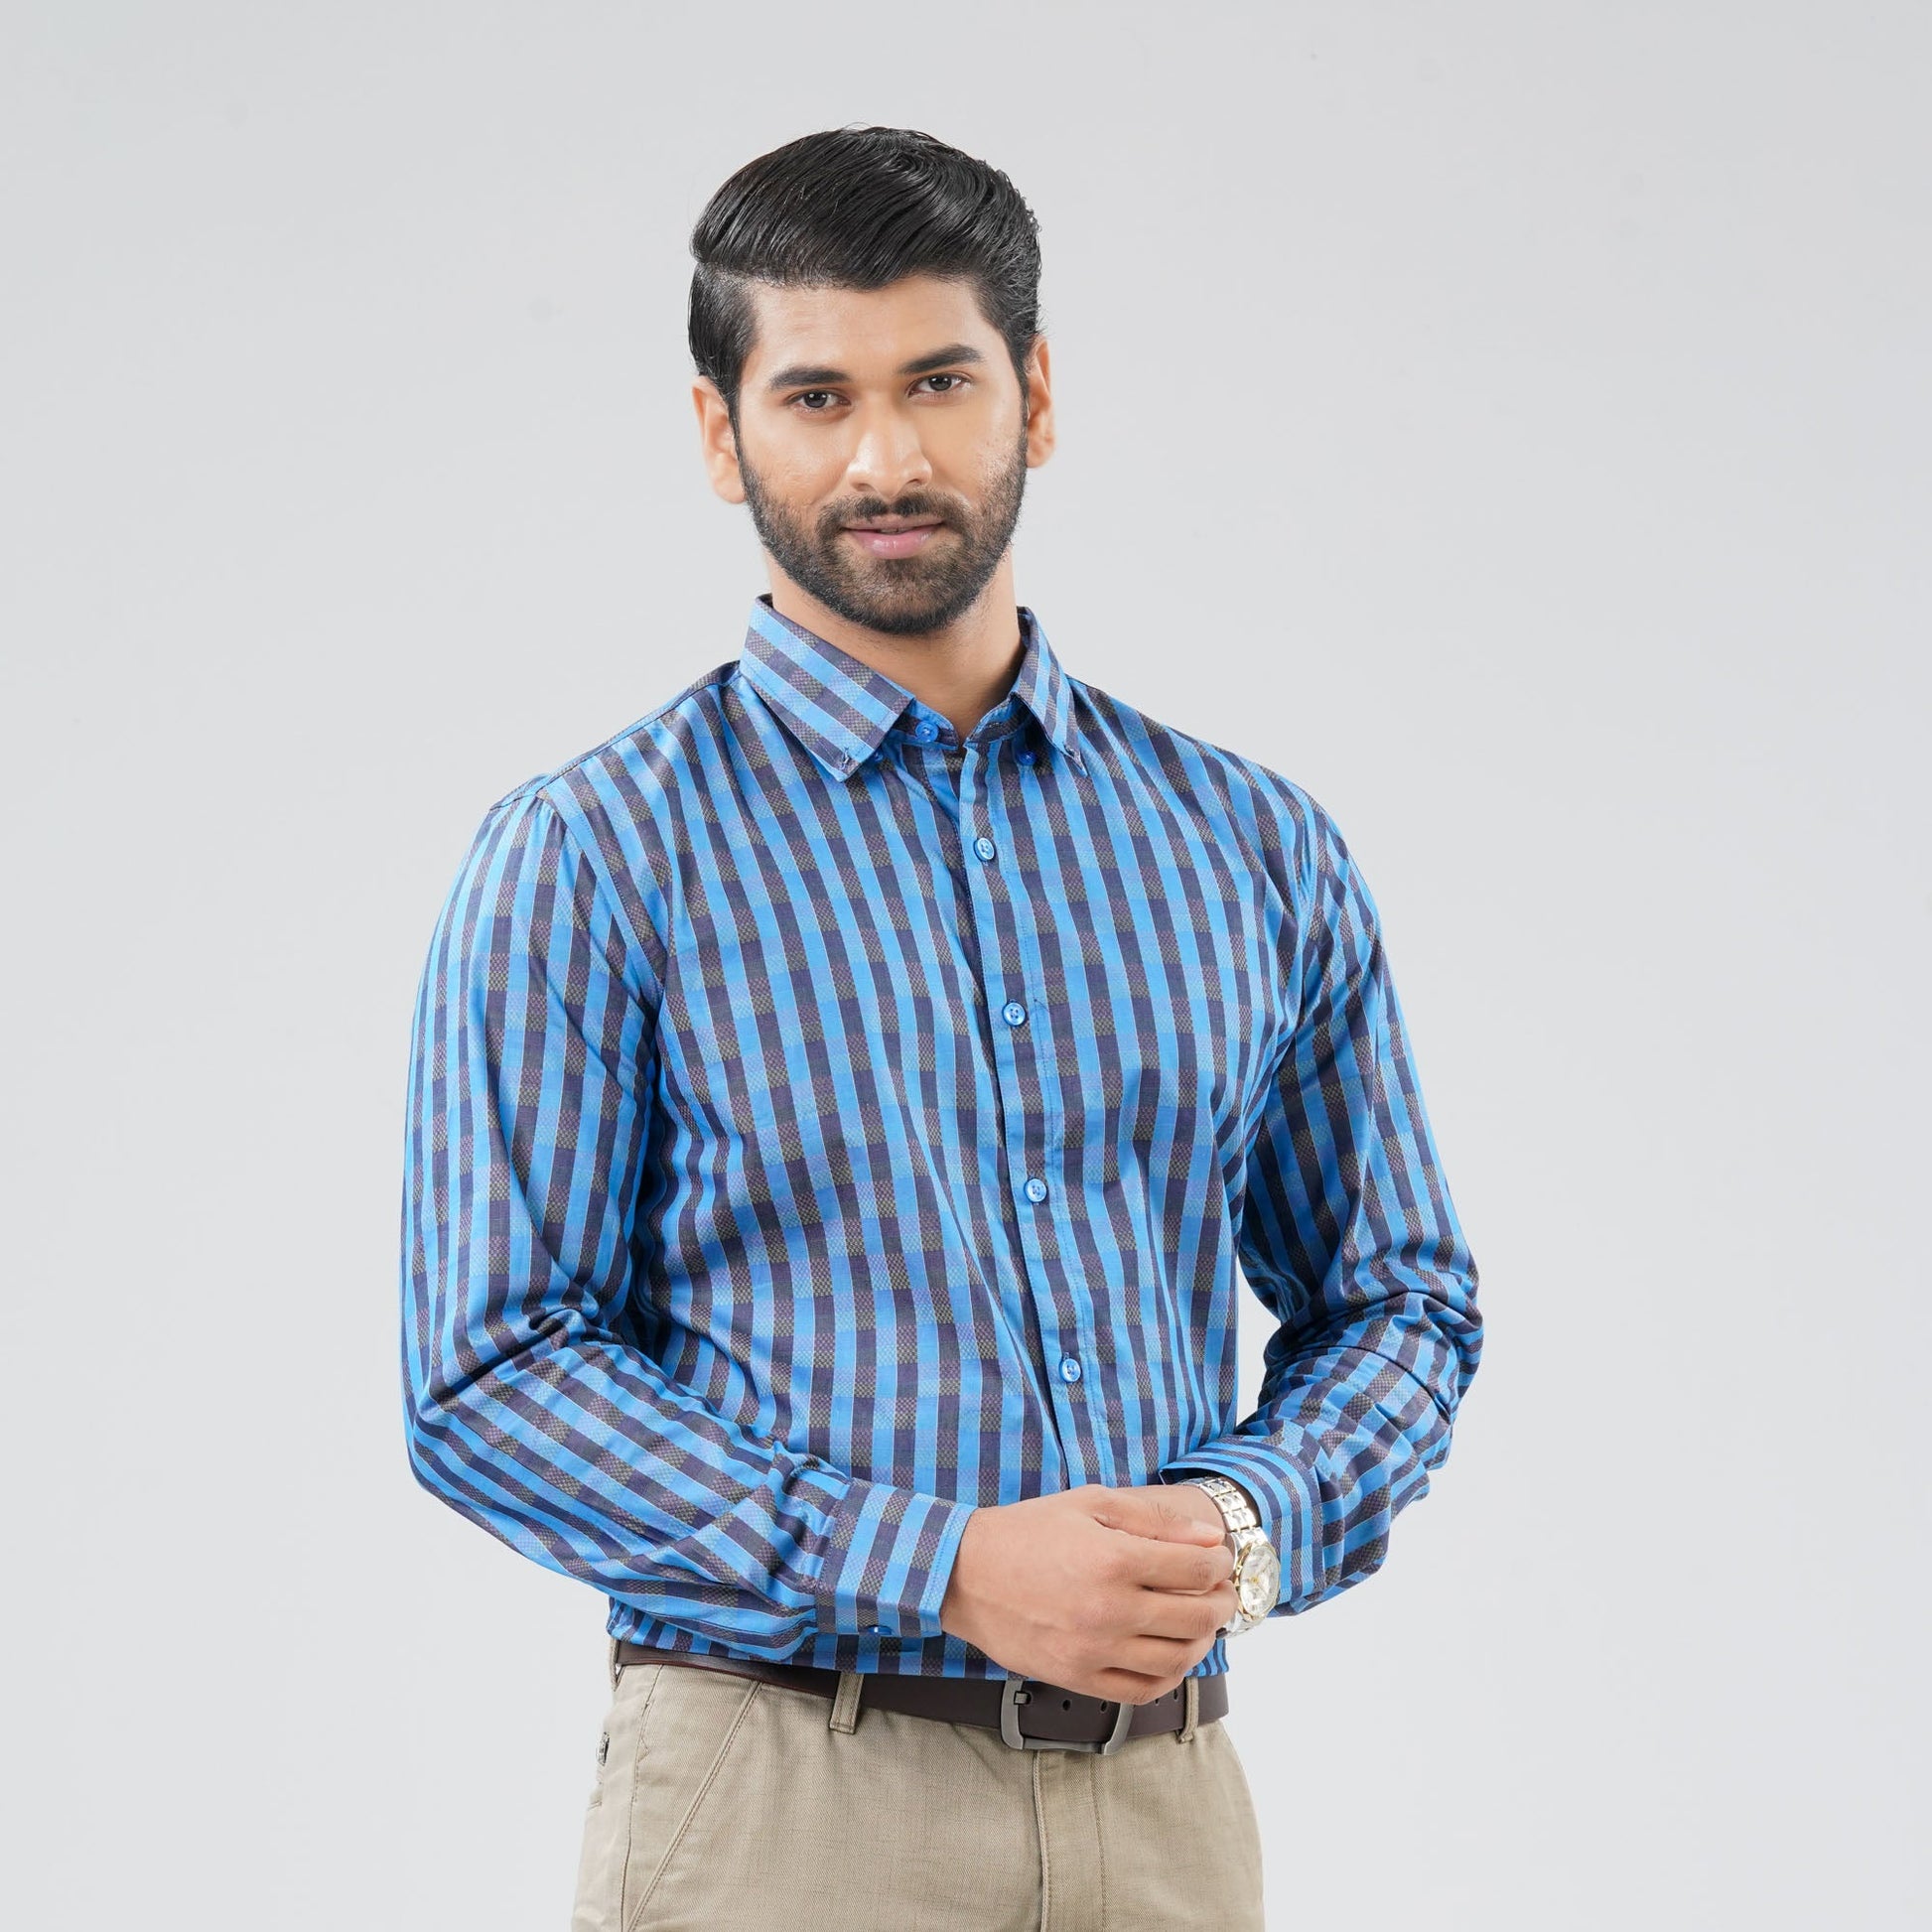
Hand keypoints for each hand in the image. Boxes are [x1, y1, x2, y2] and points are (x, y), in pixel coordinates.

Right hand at [937, 1482, 1237, 1704]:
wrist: (965, 1574)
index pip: (1196, 1568)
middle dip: (1222, 1600)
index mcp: (1113, 1559)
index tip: (1219, 1557)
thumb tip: (1207, 1541)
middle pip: (1196, 1616)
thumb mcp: (1090, 1503)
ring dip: (1203, 1640)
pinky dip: (1170, 1676)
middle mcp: (1109, 1609)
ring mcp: (1094, 1650)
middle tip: (1222, 1590)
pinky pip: (1142, 1690)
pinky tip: (1173, 1655)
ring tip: (1202, 1622)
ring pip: (1177, 1658)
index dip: (1219, 1561)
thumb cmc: (1027, 1532)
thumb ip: (1153, 1520)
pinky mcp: (1078, 1677)